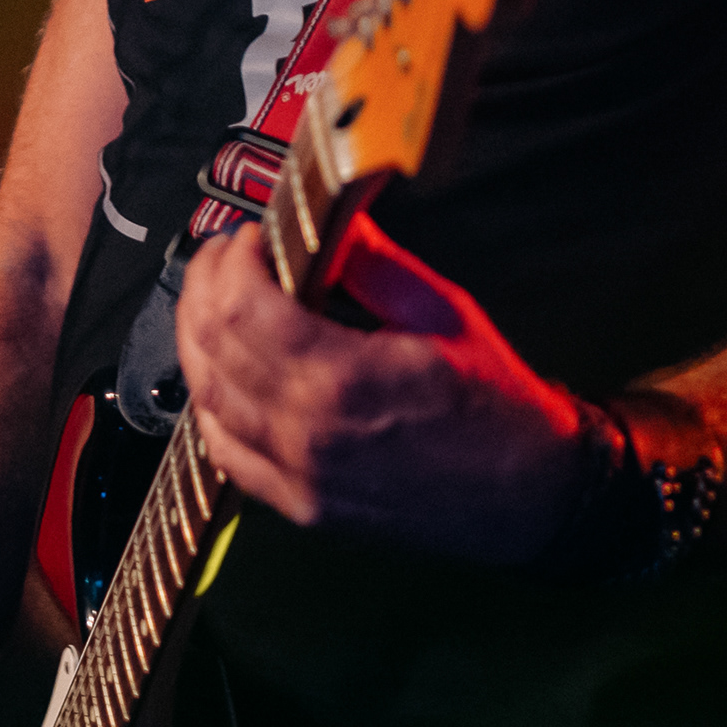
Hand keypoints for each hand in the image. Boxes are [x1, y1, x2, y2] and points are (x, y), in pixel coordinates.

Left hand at [174, 215, 587, 564]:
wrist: (529, 495)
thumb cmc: (497, 407)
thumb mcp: (443, 312)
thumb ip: (373, 263)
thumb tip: (330, 222)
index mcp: (345, 378)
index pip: (244, 307)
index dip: (233, 260)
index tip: (250, 236)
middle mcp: (309, 432)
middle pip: (213, 345)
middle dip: (207, 285)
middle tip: (224, 255)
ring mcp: (300, 475)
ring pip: (206, 397)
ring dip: (197, 338)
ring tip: (215, 300)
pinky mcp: (301, 504)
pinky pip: (223, 452)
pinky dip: (209, 405)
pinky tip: (220, 372)